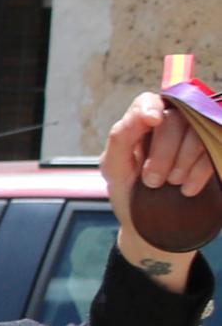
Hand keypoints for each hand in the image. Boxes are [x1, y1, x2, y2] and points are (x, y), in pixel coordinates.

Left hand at [105, 89, 217, 274]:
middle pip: (175, 118)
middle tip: (152, 181)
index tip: (153, 120)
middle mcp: (169, 124)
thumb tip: (144, 113)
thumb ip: (121, 138)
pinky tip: (186, 189)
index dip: (151, 107)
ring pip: (198, 133)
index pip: (148, 100)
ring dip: (182, 161)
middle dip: (163, 151)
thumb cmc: (128, 192)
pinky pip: (214, 149)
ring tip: (170, 183)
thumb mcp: (114, 168)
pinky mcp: (212, 152)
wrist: (150, 225)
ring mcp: (194, 137)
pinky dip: (200, 171)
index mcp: (140, 124)